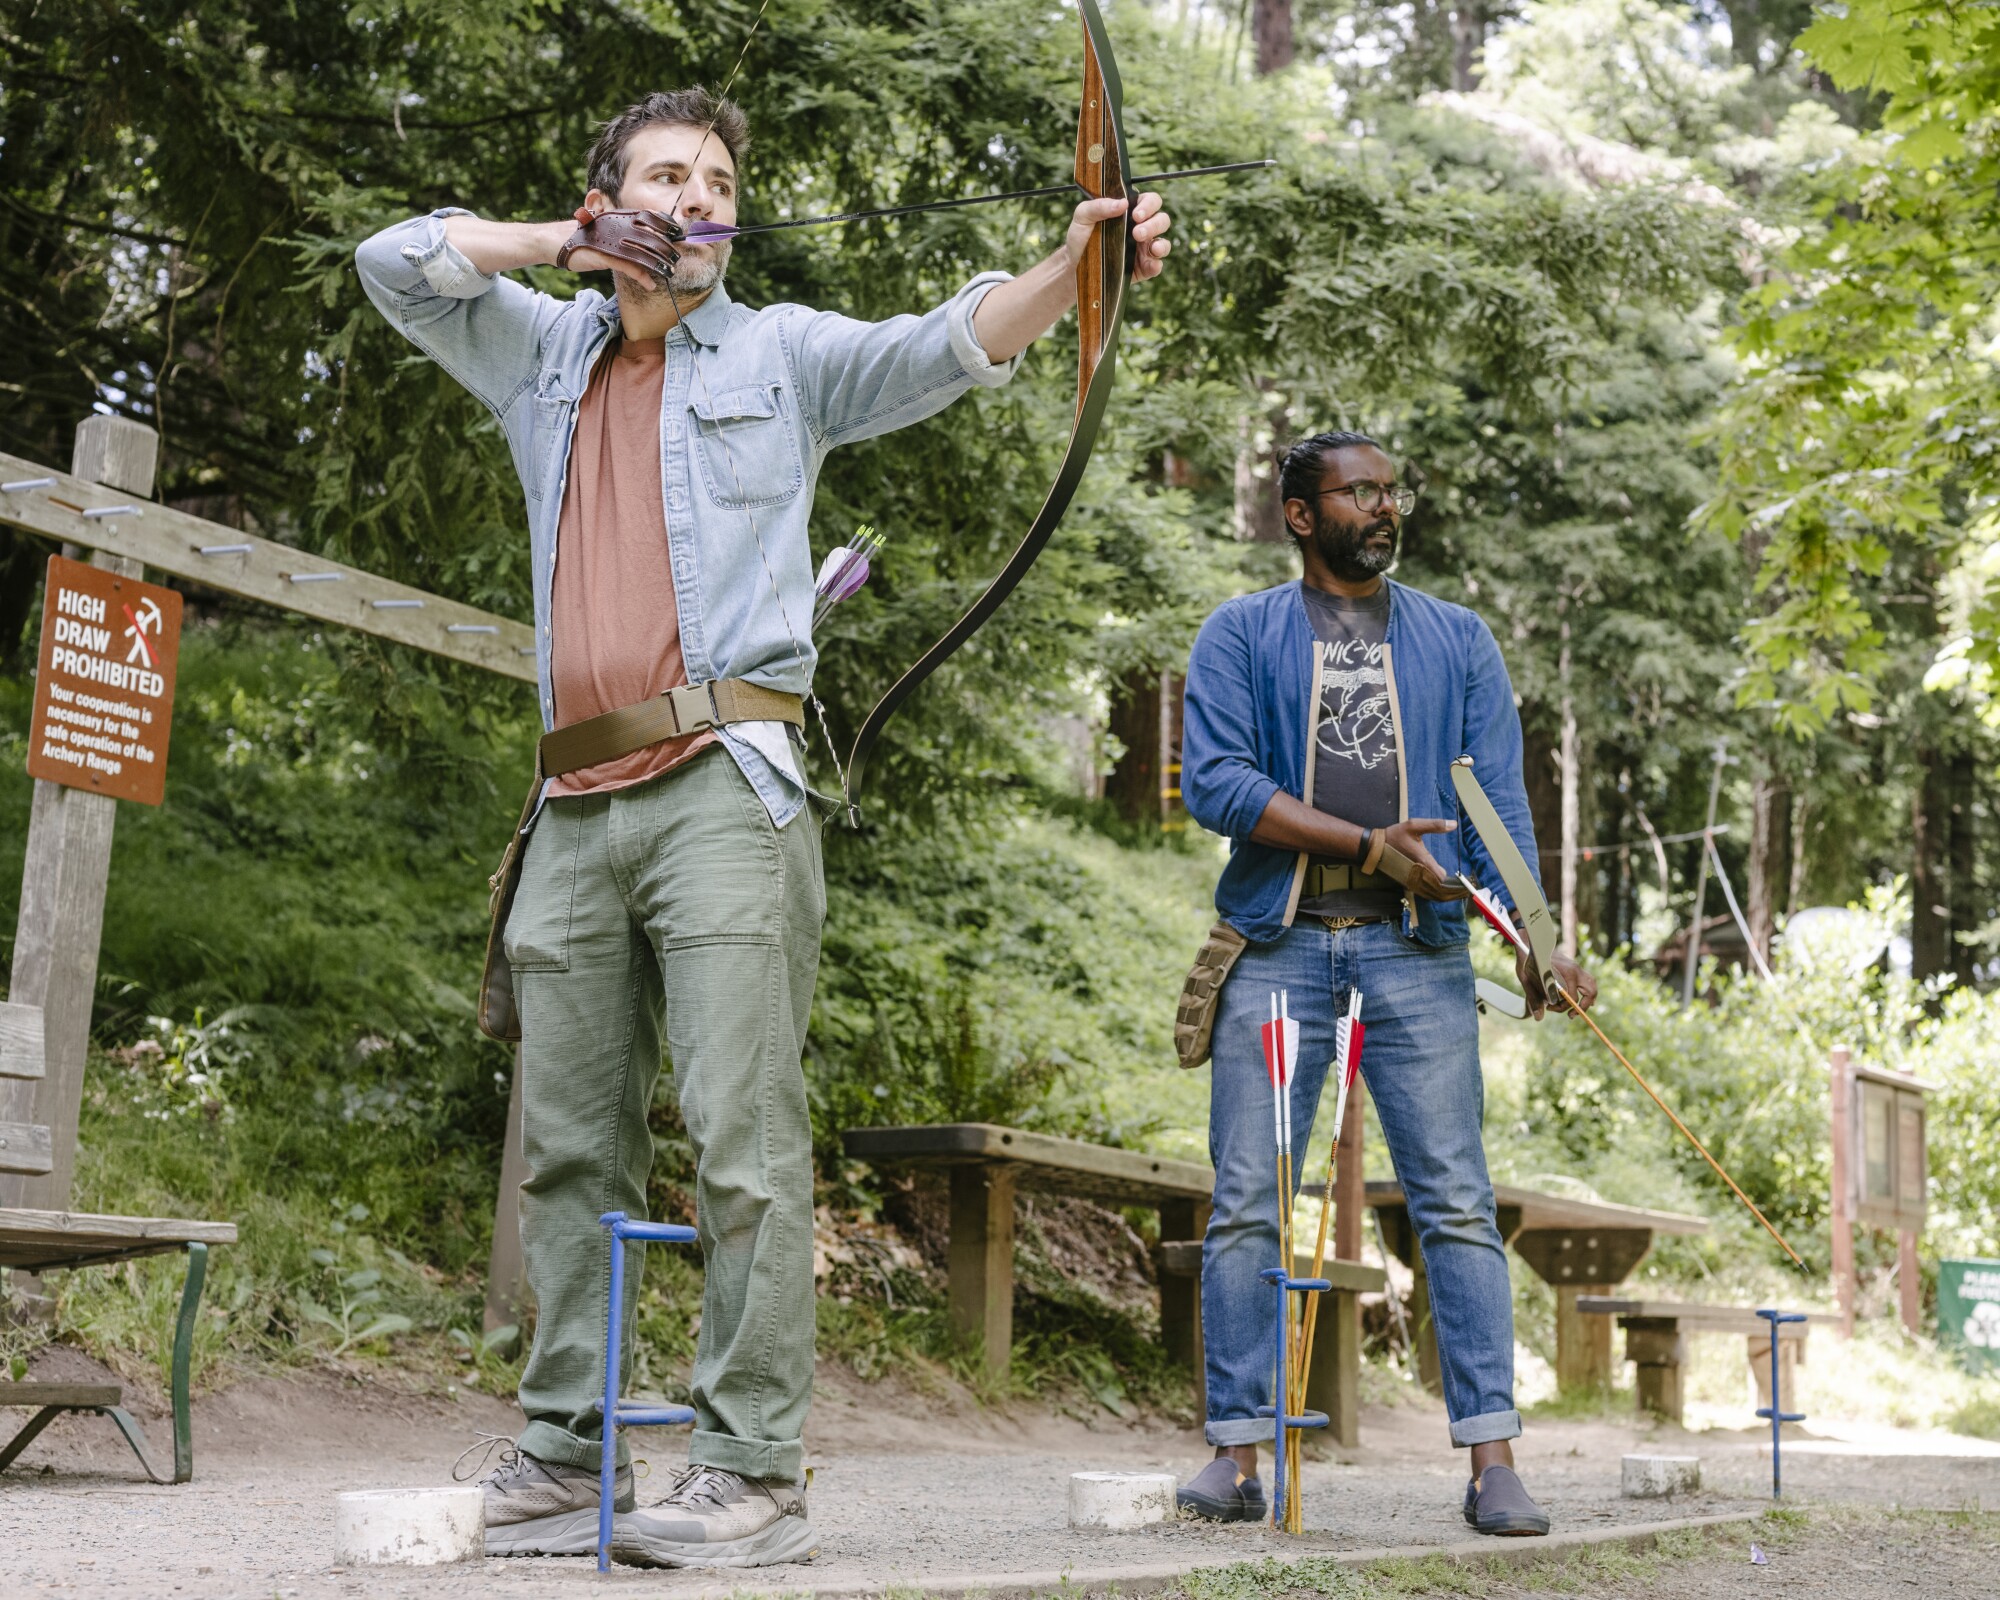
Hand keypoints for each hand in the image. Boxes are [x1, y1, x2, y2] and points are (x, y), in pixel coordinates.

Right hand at [556, 207, 683, 288]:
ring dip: (659, 263)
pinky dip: (641, 276)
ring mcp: (612, 241)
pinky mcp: (605, 256)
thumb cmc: (582, 237)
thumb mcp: (605, 231)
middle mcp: (617, 226)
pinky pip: (628, 267)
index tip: (678, 231)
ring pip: (643, 252)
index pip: (648, 216)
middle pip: (651, 236)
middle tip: (677, 257)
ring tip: (669, 272)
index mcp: (619, 217)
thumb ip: (622, 234)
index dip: (665, 223)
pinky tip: (650, 284)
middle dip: (666, 248)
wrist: (556, 241)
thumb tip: (642, 240)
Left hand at [1063, 191, 1171, 281]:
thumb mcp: (1082, 216)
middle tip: (1136, 233)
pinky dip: (1156, 264)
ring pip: (1163, 243)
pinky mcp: (1142, 268)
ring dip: (1160, 245)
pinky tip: (1150, 264)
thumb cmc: (1080, 237)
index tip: (1135, 214)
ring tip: (1151, 248)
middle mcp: (1141, 227)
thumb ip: (1099, 206)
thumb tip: (1122, 204)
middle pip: (1162, 220)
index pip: (1150, 201)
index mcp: (1130, 211)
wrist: (1074, 266)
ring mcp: (1143, 249)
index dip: (1148, 205)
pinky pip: (1156, 265)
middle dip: (1154, 225)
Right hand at [1378, 817, 1467, 901]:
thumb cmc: (1395, 835)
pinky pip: (1421, 890)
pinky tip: (1433, 883)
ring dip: (1438, 888)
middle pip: (1437, 886)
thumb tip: (1454, 824)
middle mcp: (1417, 872)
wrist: (1375, 846)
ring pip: (1429, 890)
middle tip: (1456, 883)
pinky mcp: (1406, 881)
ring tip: (1447, 885)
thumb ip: (1435, 825)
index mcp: (1422, 859)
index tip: (1457, 875)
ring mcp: (1410, 879)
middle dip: (1447, 885)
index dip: (1451, 877)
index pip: (1441, 876)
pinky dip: (1429, 889)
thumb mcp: (1414, 825)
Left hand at [1517, 949, 1597, 1019]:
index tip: (1549, 1008)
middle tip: (1570, 1015)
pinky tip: (1582, 1000)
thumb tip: (1539, 1018)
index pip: (1572, 997)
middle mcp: (1575, 970)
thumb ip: (1533, 998)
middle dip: (1582, 1007)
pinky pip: (1588, 980)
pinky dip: (1588, 991)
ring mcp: (1577, 968)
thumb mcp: (1527, 979)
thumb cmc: (1527, 959)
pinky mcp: (1575, 967)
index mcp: (1566, 973)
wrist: (1530, 941)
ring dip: (1588, 999)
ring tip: (1578, 1009)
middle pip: (1590, 992)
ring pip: (1592, 986)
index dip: (1562, 1007)